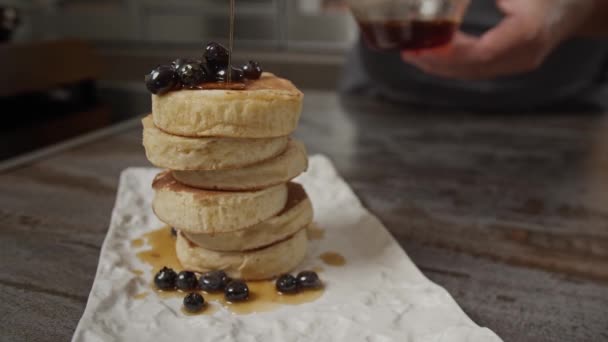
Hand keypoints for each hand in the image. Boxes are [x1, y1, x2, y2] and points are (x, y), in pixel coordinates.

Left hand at [401, 0, 594, 79]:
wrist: (578, 2)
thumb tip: (447, 0)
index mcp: (527, 31)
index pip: (482, 52)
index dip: (450, 53)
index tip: (425, 45)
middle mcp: (524, 54)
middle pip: (472, 67)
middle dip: (437, 62)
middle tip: (408, 51)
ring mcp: (520, 63)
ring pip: (474, 72)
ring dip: (441, 66)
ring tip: (413, 55)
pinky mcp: (515, 64)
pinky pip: (479, 70)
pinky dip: (454, 65)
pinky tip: (434, 57)